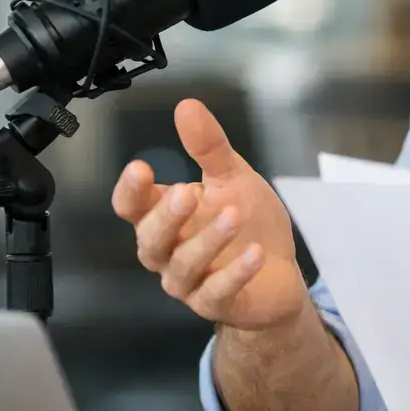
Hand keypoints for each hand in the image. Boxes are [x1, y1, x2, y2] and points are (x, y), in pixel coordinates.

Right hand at [111, 98, 308, 330]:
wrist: (278, 273)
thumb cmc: (248, 223)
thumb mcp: (232, 177)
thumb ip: (209, 147)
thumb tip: (187, 106)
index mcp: (165, 218)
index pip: (132, 207)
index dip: (131, 191)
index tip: (140, 168)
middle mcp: (168, 253)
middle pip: (151, 239)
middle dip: (167, 216)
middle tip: (187, 192)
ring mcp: (190, 283)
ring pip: (183, 266)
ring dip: (207, 240)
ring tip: (234, 215)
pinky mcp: (217, 304)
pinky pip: (218, 293)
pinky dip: (235, 273)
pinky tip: (255, 253)